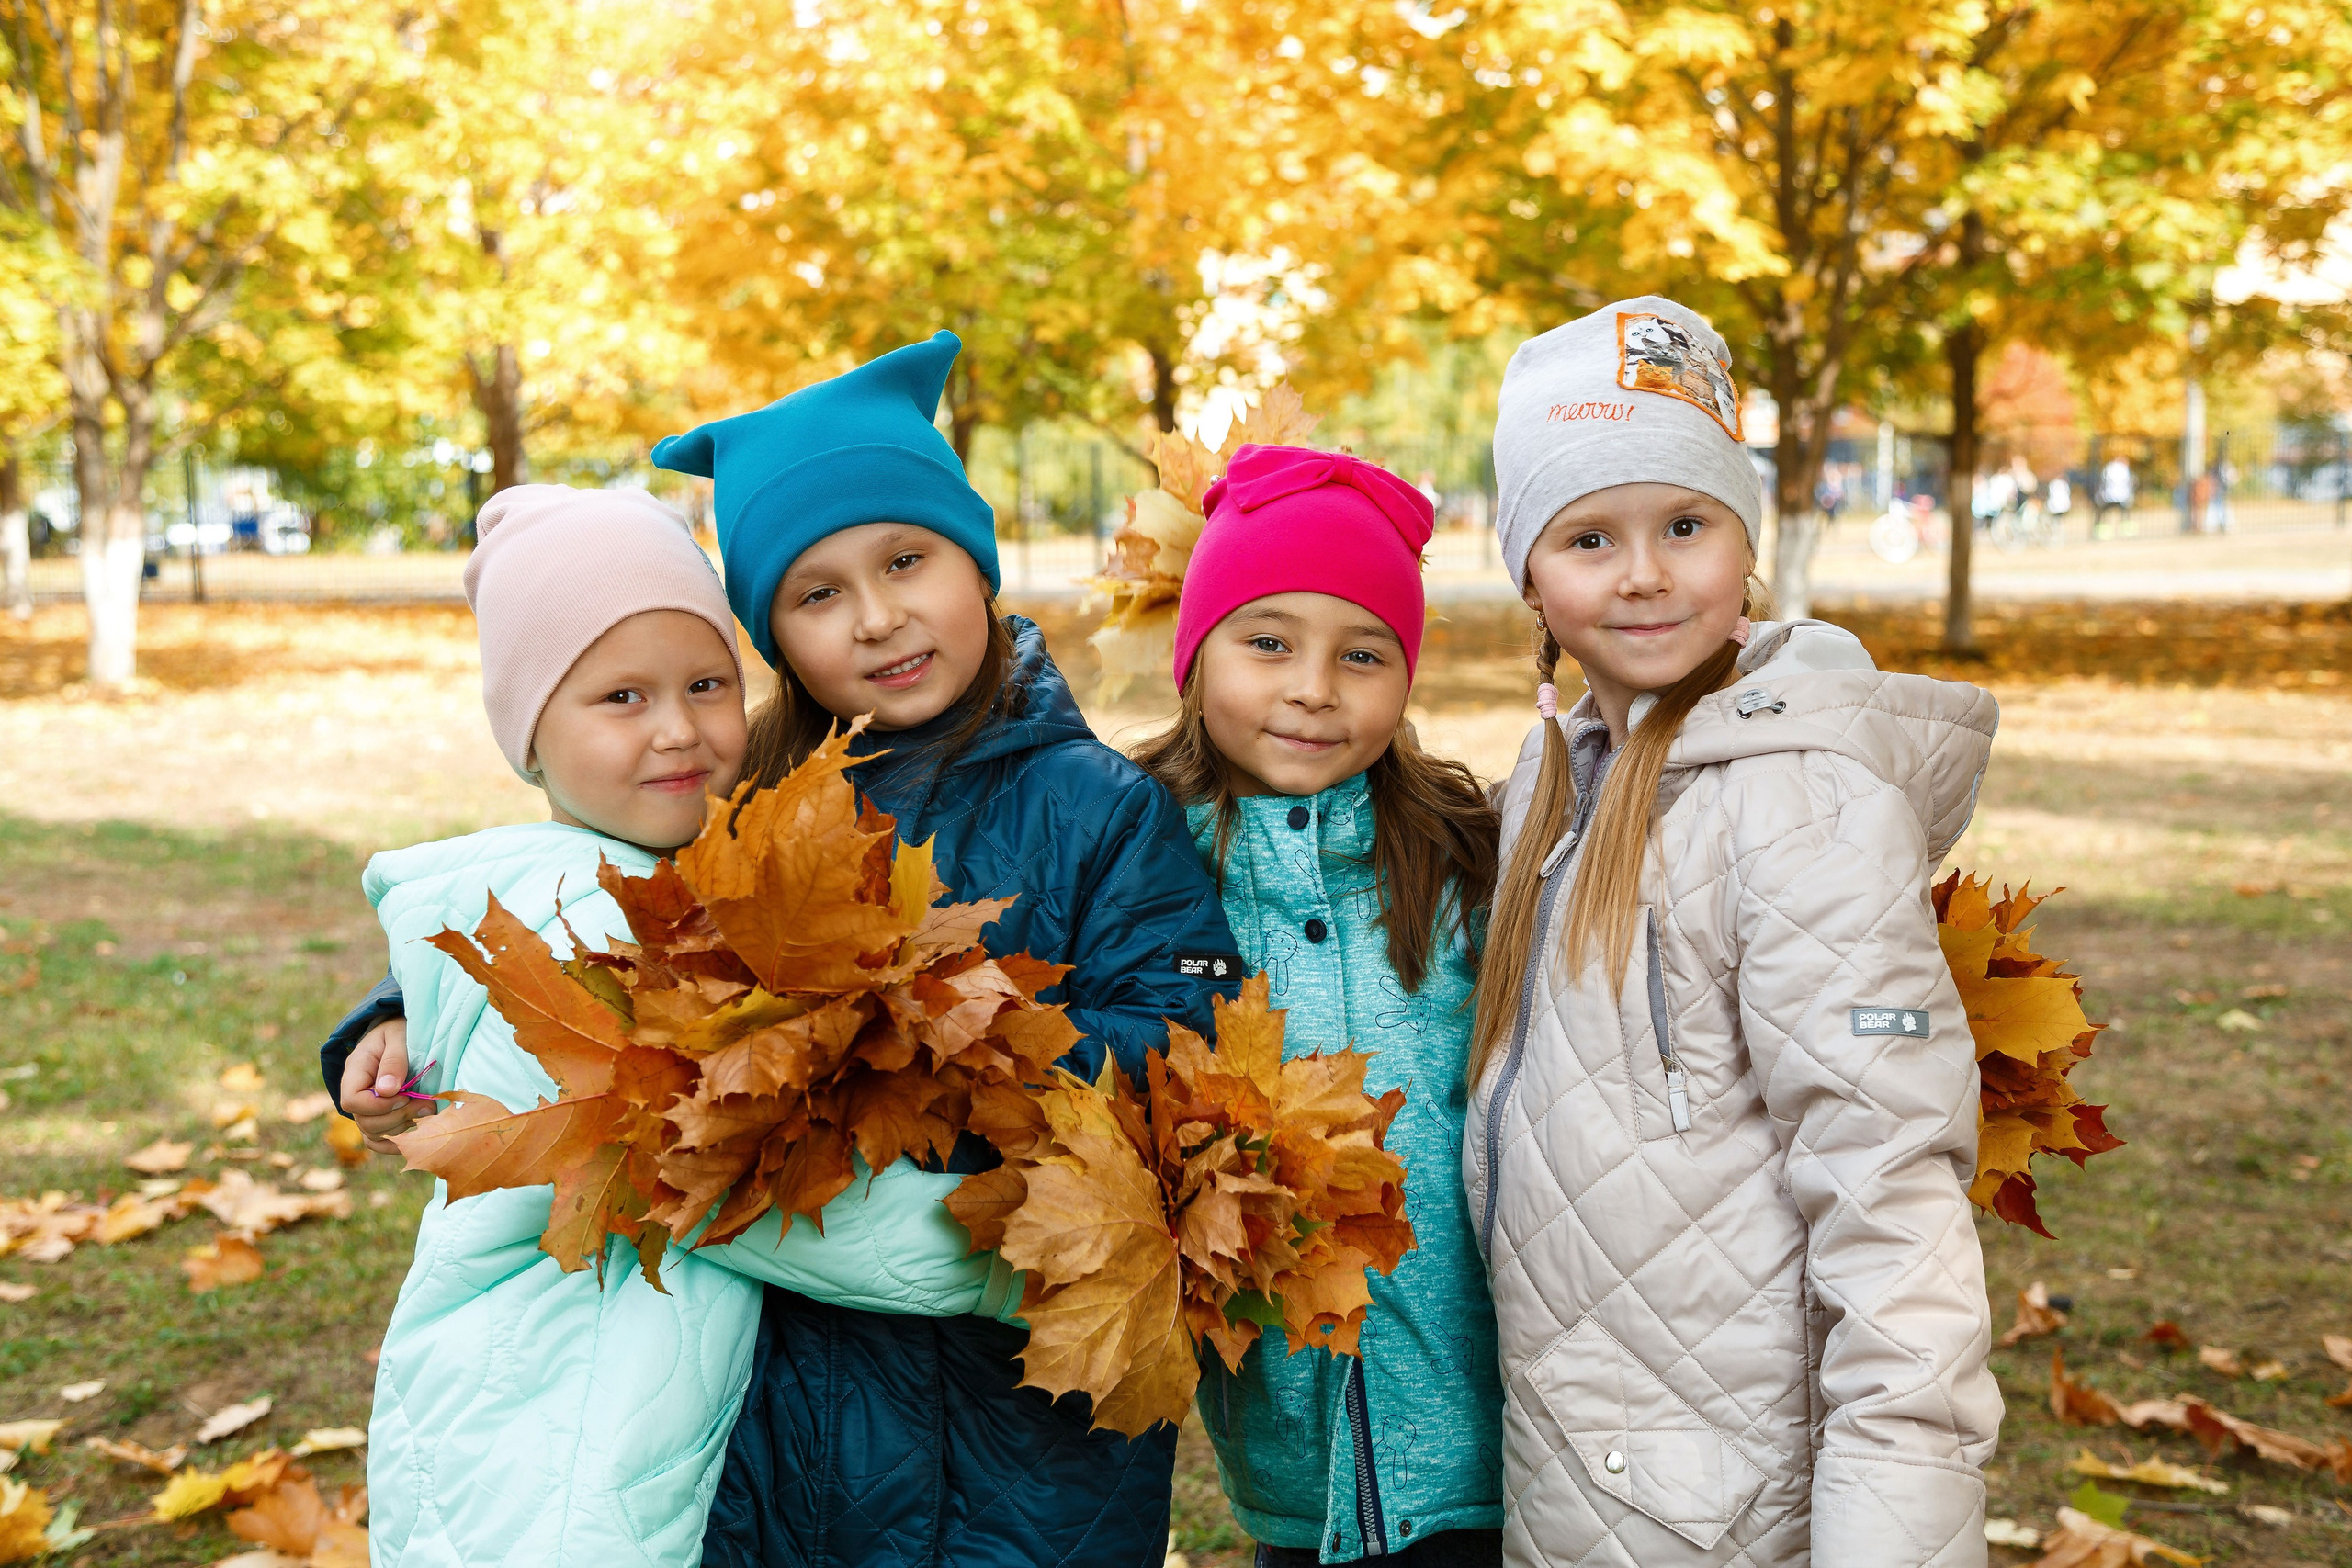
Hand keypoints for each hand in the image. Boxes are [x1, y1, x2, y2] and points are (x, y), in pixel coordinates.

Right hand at [339, 1017, 432, 1154]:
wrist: (403, 1030)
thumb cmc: (402, 1029)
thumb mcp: (399, 1036)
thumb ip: (393, 1061)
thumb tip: (387, 1090)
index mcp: (355, 1070)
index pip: (352, 1100)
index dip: (378, 1106)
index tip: (405, 1096)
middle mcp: (356, 1091)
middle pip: (364, 1121)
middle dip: (397, 1117)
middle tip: (426, 1105)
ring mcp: (366, 1106)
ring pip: (373, 1134)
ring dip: (402, 1128)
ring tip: (428, 1111)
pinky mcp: (379, 1115)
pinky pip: (378, 1140)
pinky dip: (395, 1143)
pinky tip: (415, 1135)